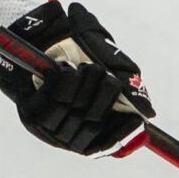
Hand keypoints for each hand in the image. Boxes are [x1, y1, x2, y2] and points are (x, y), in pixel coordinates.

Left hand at [0, 0, 152, 157]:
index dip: (121, 135)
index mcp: (90, 124)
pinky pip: (53, 101)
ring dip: (82, 83)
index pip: (108, 144)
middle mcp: (69, 130)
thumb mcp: (110, 62)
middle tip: (97, 70)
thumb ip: (131, 86)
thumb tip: (148, 113)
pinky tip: (63, 68)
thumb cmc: (81, 48)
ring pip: (73, 113)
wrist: (43, 33)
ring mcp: (47, 125)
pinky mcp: (30, 112)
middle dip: (102, 93)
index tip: (135, 119)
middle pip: (93, 125)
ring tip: (81, 66)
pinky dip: (63, 80)